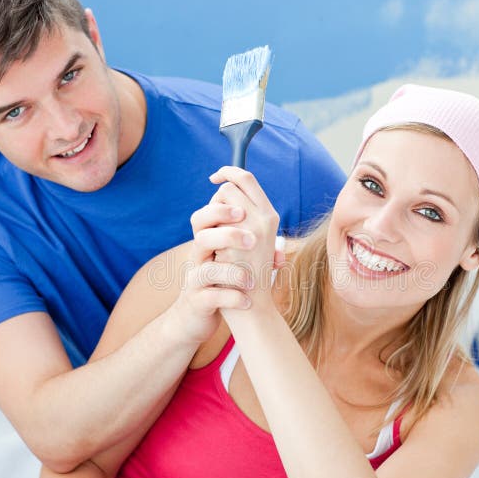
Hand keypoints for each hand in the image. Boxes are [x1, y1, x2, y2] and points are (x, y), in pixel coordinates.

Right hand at [169, 202, 255, 345]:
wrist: (196, 313)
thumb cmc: (221, 282)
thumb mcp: (231, 262)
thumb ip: (250, 254)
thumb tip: (281, 254)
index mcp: (206, 243)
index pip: (205, 216)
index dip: (221, 208)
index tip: (243, 211)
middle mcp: (198, 258)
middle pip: (201, 237)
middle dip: (227, 234)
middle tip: (252, 240)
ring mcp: (195, 280)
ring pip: (206, 270)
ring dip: (231, 272)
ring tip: (250, 280)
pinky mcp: (197, 301)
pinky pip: (211, 297)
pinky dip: (231, 299)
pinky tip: (246, 301)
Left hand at [207, 166, 280, 309]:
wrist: (251, 306)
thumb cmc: (247, 276)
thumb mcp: (252, 243)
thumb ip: (242, 220)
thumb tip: (222, 195)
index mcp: (270, 216)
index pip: (247, 179)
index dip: (228, 171)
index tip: (214, 177)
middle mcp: (264, 218)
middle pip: (229, 187)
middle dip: (215, 200)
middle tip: (216, 224)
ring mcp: (252, 228)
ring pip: (219, 201)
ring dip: (211, 217)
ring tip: (219, 242)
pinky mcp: (239, 240)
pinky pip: (213, 222)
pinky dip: (209, 235)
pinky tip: (217, 254)